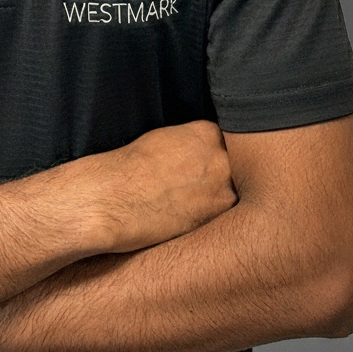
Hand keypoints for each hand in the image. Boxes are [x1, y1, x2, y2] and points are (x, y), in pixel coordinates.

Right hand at [82, 120, 236, 253]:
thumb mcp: (163, 140)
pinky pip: (228, 217)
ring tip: (195, 205)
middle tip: (202, 188)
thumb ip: (192, 144)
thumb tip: (203, 156)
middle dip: (226, 177)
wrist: (113, 199)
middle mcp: (222, 157)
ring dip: (223, 199)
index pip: (229, 143)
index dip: (218, 158)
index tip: (205, 167)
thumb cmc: (129, 170)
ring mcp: (224, 188)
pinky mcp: (218, 218)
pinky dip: (216, 219)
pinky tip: (192, 219)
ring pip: (238, 194)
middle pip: (240, 167)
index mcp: (207, 132)